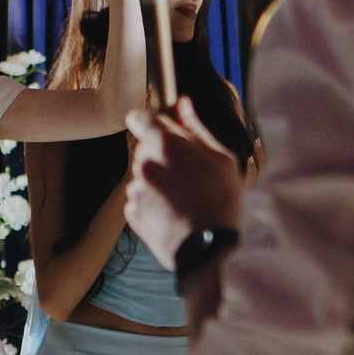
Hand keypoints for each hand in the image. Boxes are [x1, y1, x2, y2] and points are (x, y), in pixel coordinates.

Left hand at [125, 97, 244, 267]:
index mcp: (165, 145)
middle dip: (162, 153)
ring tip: (185, 197)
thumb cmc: (222, 201)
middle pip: (144, 148)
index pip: (140, 118)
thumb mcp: (220, 158)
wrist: (209, 250)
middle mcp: (144, 164)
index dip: (151, 121)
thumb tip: (183, 104)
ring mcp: (135, 190)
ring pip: (143, 174)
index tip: (162, 129)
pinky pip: (140, 198)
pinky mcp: (131, 213)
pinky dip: (153, 202)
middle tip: (188, 172)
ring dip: (158, 179)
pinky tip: (175, 211)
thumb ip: (196, 128)